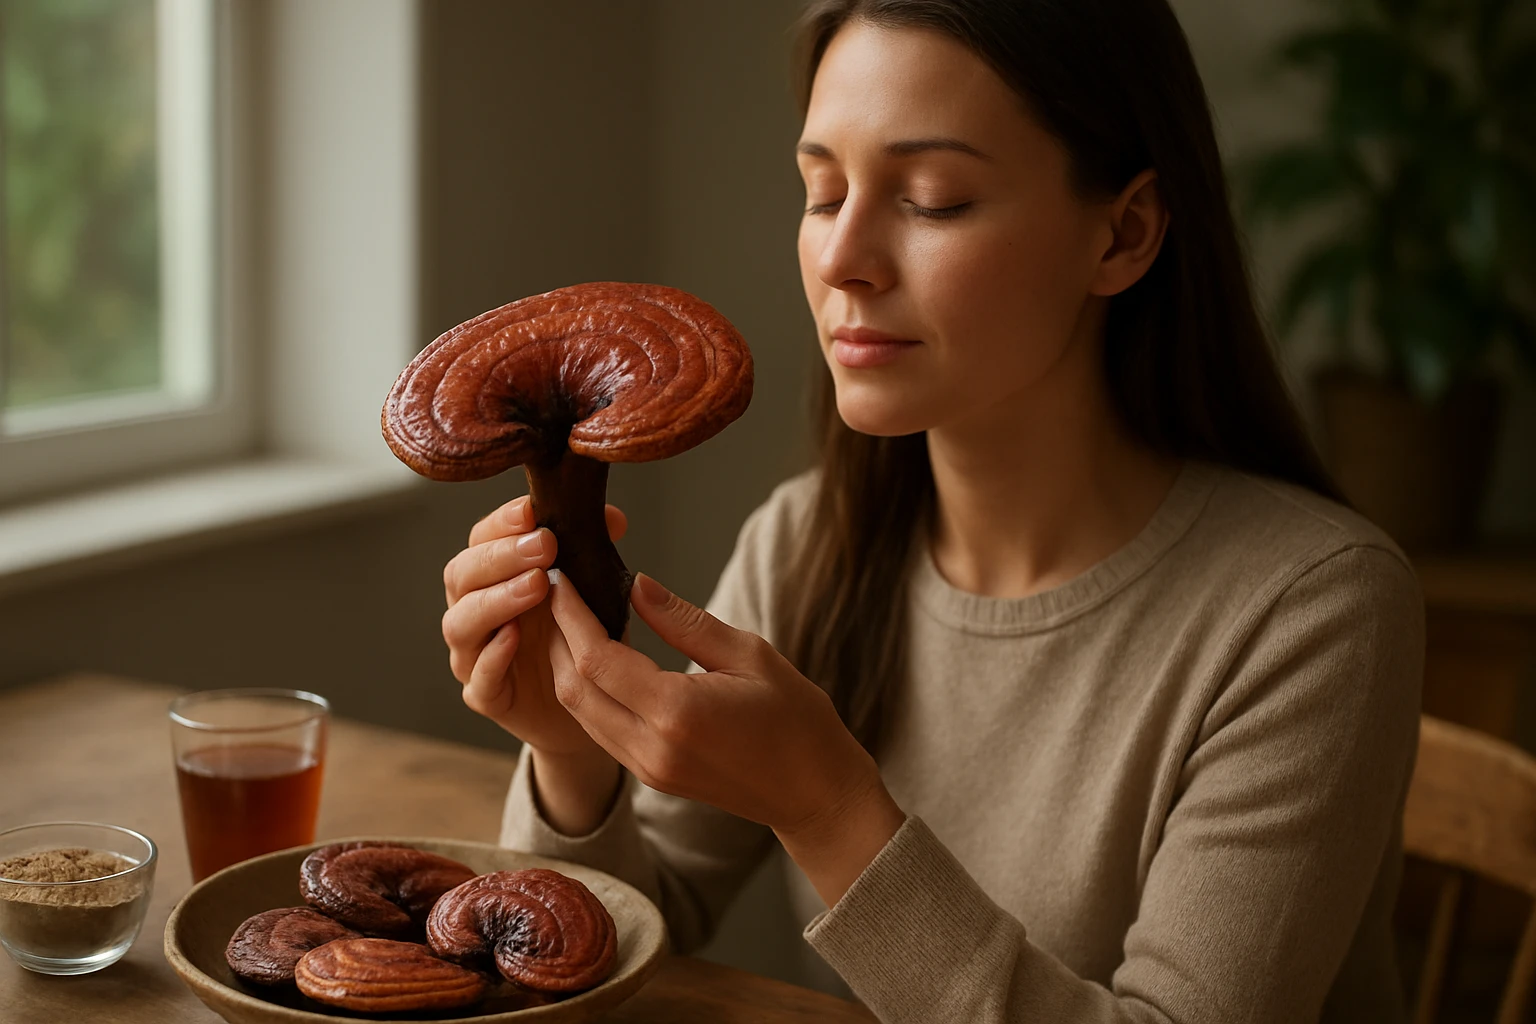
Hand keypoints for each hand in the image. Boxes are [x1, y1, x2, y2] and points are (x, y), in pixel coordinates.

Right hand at [441, 495, 626, 758]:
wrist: (589, 704)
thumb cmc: (581, 637)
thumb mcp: (593, 589)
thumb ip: (593, 552)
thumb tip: (613, 518)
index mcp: (493, 577)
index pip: (481, 540)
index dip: (501, 524)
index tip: (531, 511)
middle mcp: (475, 611)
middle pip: (462, 575)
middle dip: (501, 557)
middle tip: (543, 547)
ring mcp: (474, 656)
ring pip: (462, 623)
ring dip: (496, 600)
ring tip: (535, 586)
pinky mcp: (486, 696)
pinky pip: (478, 677)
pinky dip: (493, 656)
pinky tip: (515, 637)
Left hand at [543, 570, 893, 840]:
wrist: (813, 793)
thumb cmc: (796, 720)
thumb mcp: (750, 654)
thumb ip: (685, 622)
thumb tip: (636, 585)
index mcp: (676, 713)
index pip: (596, 659)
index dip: (571, 615)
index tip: (563, 578)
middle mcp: (650, 747)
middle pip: (574, 688)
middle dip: (557, 637)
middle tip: (559, 592)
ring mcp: (646, 768)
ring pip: (579, 712)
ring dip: (566, 665)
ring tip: (572, 619)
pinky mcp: (648, 776)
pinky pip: (599, 729)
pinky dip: (588, 691)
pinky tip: (598, 658)